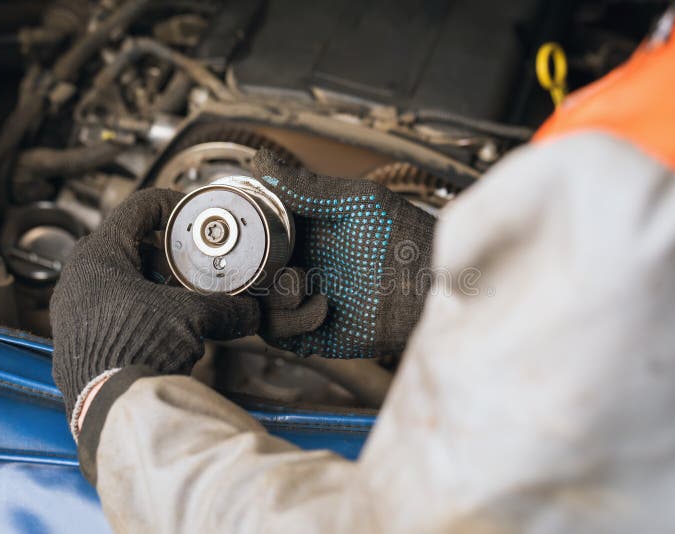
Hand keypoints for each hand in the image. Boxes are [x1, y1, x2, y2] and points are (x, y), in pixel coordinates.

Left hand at [51, 188, 259, 426]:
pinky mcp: (75, 337)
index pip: (140, 207)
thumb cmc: (137, 347)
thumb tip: (252, 312)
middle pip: (131, 245)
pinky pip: (111, 308)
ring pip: (121, 278)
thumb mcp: (192, 317)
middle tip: (195, 266)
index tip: (194, 218)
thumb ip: (226, 308)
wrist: (109, 405)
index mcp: (99, 254)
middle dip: (169, 254)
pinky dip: (140, 308)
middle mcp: (79, 275)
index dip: (174, 205)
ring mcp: (73, 308)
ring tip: (184, 300)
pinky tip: (164, 327)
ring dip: (156, 284)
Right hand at [254, 150, 434, 358]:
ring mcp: (306, 302)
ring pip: (261, 309)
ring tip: (303, 285)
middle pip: (249, 278)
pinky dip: (292, 326)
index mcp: (302, 236)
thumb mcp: (355, 201)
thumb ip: (307, 188)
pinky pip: (284, 337)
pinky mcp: (319, 333)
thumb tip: (259, 161)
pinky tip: (322, 308)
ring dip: (274, 300)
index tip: (241, 233)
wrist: (433, 281)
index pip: (253, 239)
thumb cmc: (403, 234)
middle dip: (253, 275)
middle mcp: (300, 268)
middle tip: (278, 265)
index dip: (242, 239)